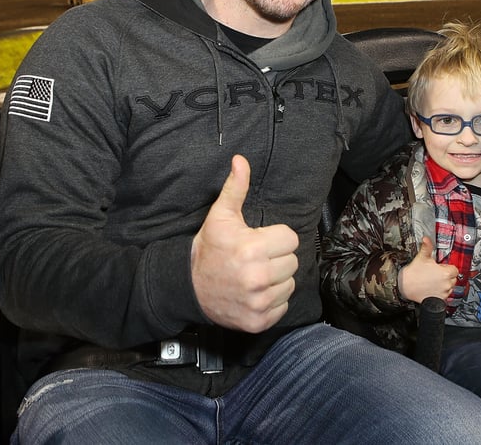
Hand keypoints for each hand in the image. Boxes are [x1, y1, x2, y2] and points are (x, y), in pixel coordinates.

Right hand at [191, 155, 298, 332]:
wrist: (188, 286)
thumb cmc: (209, 248)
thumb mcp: (220, 216)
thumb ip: (236, 188)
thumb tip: (241, 160)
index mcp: (252, 249)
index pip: (290, 239)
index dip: (275, 238)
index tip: (259, 241)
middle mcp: (258, 278)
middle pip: (292, 261)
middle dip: (277, 258)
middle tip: (256, 259)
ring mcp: (259, 302)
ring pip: (290, 284)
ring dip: (276, 280)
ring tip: (255, 276)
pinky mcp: (258, 321)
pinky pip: (283, 306)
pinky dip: (272, 301)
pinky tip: (255, 293)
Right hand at [398, 236, 458, 303]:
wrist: (404, 286)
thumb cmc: (414, 272)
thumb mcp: (422, 257)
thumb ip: (427, 246)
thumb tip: (427, 238)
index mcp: (446, 273)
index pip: (455, 269)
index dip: (447, 267)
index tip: (440, 267)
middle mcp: (447, 284)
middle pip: (453, 278)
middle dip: (446, 275)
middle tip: (435, 273)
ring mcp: (444, 293)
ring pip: (449, 287)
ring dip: (444, 284)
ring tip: (432, 281)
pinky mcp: (440, 299)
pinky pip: (445, 295)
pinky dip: (440, 292)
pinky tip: (432, 288)